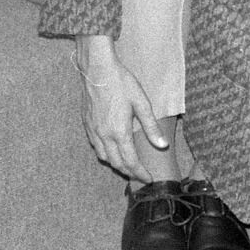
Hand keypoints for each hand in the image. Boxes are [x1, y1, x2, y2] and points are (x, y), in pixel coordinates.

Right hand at [74, 38, 166, 181]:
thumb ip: (151, 127)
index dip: (140, 173)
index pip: (131, 162)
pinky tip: (113, 149)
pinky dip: (106, 154)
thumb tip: (162, 145)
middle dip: (129, 172)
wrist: (97, 70)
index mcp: (119, 132)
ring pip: (104, 157)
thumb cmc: (122, 83)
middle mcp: (104, 135)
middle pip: (116, 163)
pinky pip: (96, 146)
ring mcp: (93, 131)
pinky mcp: (87, 125)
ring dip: (117, 164)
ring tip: (129, 165)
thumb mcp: (142, 103)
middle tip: (141, 176)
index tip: (149, 179)